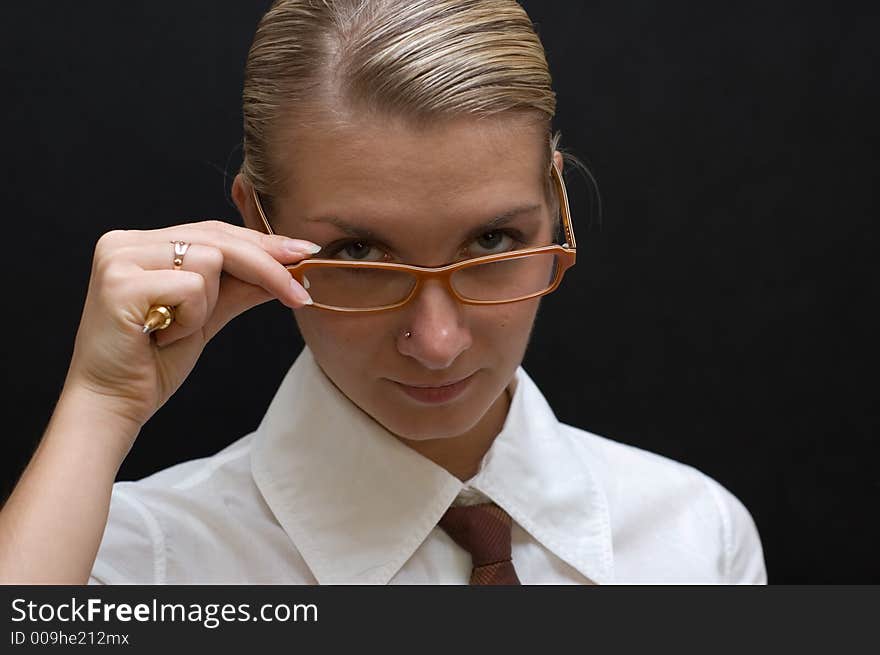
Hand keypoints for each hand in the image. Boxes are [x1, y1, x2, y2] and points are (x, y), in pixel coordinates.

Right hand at [62, 220, 315, 444]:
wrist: (114, 404)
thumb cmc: (154, 363)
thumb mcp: (206, 317)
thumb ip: (239, 288)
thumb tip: (288, 269)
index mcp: (141, 244)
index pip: (214, 232)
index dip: (261, 244)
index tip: (303, 253)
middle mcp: (125, 242)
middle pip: (217, 238)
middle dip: (267, 266)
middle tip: (300, 291)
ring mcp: (119, 258)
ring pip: (209, 260)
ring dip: (208, 305)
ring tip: (175, 330)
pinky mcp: (120, 282)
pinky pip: (192, 287)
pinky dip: (191, 318)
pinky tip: (162, 336)